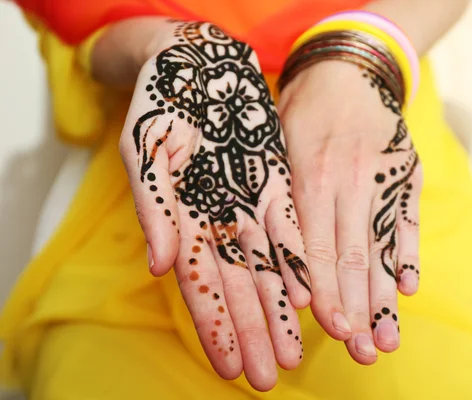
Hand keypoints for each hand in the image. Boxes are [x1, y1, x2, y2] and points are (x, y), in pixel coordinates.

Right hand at [119, 21, 310, 390]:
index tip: (231, 367)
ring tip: (295, 351)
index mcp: (182, 220)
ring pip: (269, 267)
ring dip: (281, 309)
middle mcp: (218, 222)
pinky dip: (300, 262)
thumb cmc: (161, 105)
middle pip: (239, 287)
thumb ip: (153, 206)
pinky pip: (290, 229)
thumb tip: (160, 265)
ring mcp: (249, 206)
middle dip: (254, 332)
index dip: (216, 326)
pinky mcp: (276, 184)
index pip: (200, 285)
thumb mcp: (145, 148)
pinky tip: (311, 295)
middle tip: (269, 376)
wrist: (199, 65)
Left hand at [278, 61, 422, 363]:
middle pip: (353, 254)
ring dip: (385, 295)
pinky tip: (408, 289)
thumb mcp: (276, 146)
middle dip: (357, 307)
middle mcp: (349, 180)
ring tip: (388, 338)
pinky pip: (408, 219)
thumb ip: (279, 200)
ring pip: (382, 245)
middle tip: (363, 351)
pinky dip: (409, 255)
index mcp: (310, 175)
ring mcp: (383, 177)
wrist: (346, 71)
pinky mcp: (406, 173)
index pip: (318, 245)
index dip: (326, 289)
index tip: (332, 327)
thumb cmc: (300, 114)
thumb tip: (283, 266)